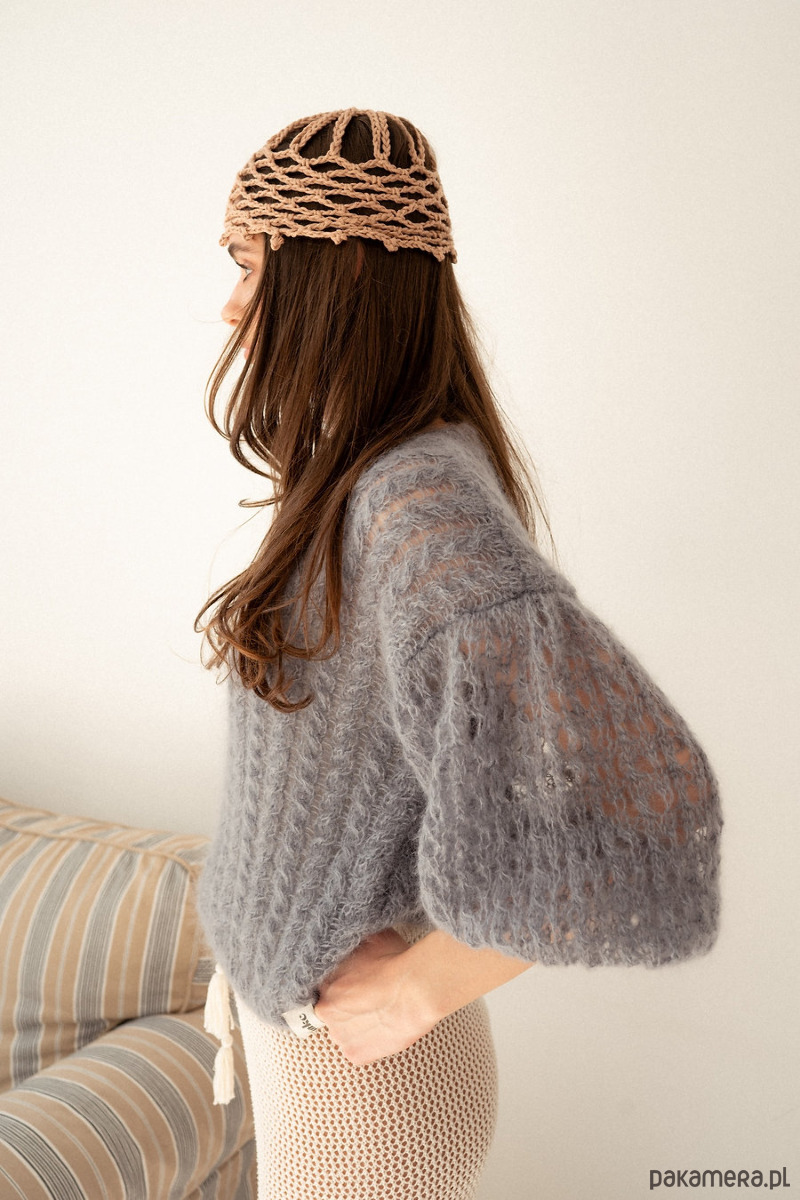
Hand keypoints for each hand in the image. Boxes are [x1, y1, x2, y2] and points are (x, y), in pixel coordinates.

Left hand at [314, 928, 439, 1065]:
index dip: (342, 986)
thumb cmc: (396, 961)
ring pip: (344, 1032)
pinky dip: (368, 1044)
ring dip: (356, 1026)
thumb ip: (354, 944)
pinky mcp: (355, 1055)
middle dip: (346, 1007)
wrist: (417, 990)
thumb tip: (352, 938)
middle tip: (369, 1000)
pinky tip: (383, 1030)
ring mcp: (339, 1035)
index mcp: (323, 981)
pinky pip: (357, 1050)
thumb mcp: (371, 939)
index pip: (324, 987)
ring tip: (378, 1016)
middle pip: (332, 1011)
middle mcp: (325, 1010)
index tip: (356, 985)